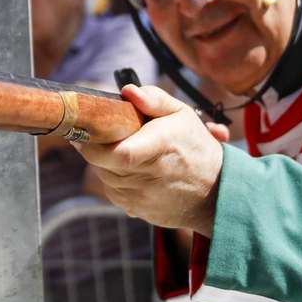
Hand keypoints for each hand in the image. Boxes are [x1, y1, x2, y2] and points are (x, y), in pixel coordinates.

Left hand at [75, 85, 225, 236]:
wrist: (213, 192)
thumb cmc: (195, 148)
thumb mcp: (181, 114)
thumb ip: (154, 99)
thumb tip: (128, 91)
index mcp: (161, 146)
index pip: (119, 152)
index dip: (94, 143)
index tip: (87, 130)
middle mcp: (150, 174)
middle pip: (103, 164)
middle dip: (94, 148)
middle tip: (97, 135)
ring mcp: (142, 196)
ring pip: (104, 177)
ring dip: (104, 163)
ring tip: (120, 150)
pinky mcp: (136, 210)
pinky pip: (113, 192)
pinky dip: (114, 179)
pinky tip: (130, 170)